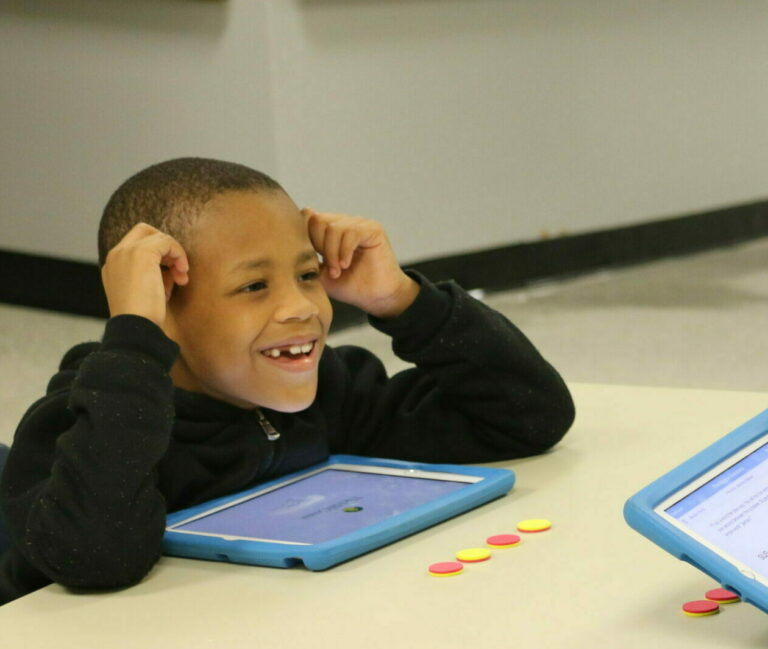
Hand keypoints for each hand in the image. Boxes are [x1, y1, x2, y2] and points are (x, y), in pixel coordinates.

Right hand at [101, 223, 188, 327]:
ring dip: (176, 254)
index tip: (171, 277)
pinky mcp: (141, 252)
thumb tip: (173, 267)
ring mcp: (126, 251)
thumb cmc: (145, 317)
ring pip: (158, 236)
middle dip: (166, 246)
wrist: (136, 328)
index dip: (159, 256)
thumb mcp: (148, 293)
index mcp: (114, 265)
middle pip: (145, 231)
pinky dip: (179, 255)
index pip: (137, 245)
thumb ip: (156, 275)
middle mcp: (116, 254)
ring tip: (181, 277)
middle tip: (178, 270)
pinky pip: (167, 241)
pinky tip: (182, 274)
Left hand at [304, 209, 418, 318]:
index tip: (313, 260)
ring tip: (338, 271)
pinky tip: (346, 265)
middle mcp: (343, 223)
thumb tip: (287, 248)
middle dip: (318, 246)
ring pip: (333, 227)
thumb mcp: (320, 274)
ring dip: (332, 253)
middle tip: (328, 268)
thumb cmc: (349, 286)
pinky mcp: (372, 229)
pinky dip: (345, 251)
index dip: (305, 236)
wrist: (376, 297)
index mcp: (328, 230)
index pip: (307, 217)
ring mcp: (358, 224)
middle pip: (317, 220)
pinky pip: (351, 232)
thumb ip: (305, 259)